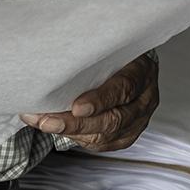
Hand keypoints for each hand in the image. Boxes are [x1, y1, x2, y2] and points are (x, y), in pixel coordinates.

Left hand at [19, 53, 158, 152]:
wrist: (128, 66)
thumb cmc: (113, 54)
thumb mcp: (108, 46)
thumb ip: (91, 52)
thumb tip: (54, 55)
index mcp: (142, 72)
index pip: (124, 88)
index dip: (100, 100)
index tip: (76, 107)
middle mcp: (144, 99)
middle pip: (113, 119)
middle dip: (76, 123)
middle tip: (48, 121)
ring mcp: (138, 120)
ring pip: (105, 136)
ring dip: (70, 132)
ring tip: (44, 124)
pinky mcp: (126, 136)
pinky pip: (100, 143)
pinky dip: (76, 138)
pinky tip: (57, 129)